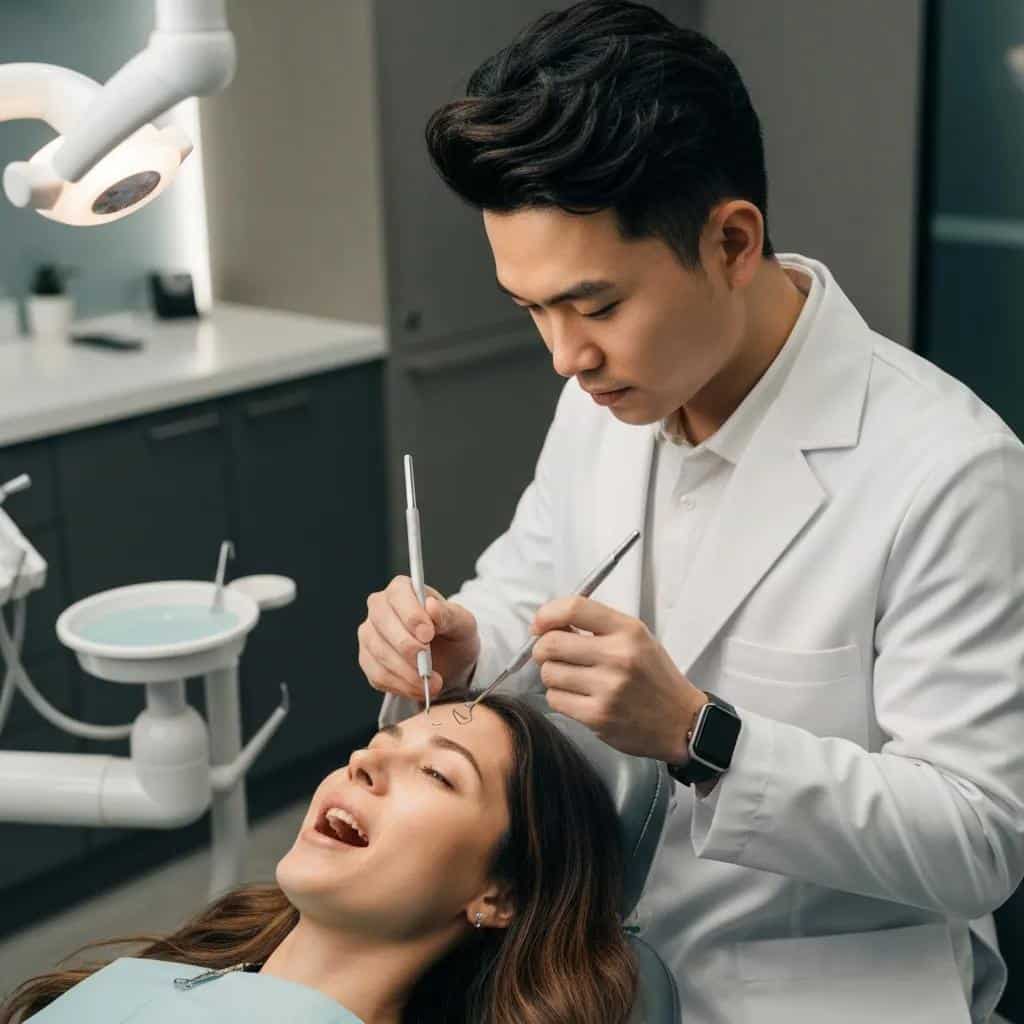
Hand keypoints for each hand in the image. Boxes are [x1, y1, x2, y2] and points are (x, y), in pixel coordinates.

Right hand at [358, 576, 479, 701]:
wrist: (450, 659)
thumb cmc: (454, 634)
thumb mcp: (462, 623)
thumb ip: (448, 614)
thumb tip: (431, 606)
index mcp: (402, 589)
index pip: (398, 595)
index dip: (411, 615)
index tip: (428, 634)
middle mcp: (379, 607)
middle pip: (383, 624)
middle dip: (407, 647)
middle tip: (429, 664)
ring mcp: (370, 634)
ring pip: (379, 652)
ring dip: (407, 672)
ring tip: (433, 682)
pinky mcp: (368, 660)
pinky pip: (377, 675)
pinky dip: (401, 685)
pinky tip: (420, 688)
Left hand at [531, 596, 706, 761]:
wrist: (681, 722)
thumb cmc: (654, 677)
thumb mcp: (636, 639)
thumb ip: (596, 626)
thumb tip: (547, 625)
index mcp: (628, 631)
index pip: (574, 608)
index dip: (547, 614)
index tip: (540, 624)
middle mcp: (618, 657)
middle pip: (551, 643)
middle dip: (543, 648)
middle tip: (552, 655)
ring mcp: (608, 688)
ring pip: (549, 673)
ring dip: (554, 675)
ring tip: (574, 679)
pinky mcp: (598, 716)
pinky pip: (555, 699)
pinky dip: (560, 698)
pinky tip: (579, 697)